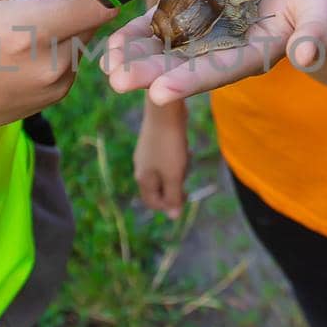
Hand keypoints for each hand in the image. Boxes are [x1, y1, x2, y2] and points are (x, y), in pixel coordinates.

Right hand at [0, 0, 115, 128]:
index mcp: (31, 30)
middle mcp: (54, 62)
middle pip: (94, 14)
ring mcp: (58, 84)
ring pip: (85, 34)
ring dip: (63, 20)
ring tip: (15, 23)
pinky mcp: (56, 96)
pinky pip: (72, 56)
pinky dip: (55, 43)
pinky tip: (18, 46)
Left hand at [102, 0, 326, 106]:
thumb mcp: (320, 10)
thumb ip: (316, 32)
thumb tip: (309, 56)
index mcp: (250, 55)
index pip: (218, 71)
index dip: (190, 81)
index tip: (161, 92)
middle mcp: (220, 50)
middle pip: (181, 65)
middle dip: (149, 74)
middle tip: (119, 82)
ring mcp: (200, 31)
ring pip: (162, 48)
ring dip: (134, 58)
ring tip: (107, 68)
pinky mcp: (187, 9)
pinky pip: (156, 24)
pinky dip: (134, 35)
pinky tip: (109, 47)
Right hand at [135, 100, 188, 219]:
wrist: (165, 110)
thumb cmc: (170, 145)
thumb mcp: (174, 175)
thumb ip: (173, 196)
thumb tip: (173, 217)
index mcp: (143, 178)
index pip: (153, 202)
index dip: (169, 205)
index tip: (185, 195)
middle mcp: (141, 166)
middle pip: (158, 188)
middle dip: (174, 186)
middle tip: (186, 176)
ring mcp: (145, 153)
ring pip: (162, 173)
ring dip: (177, 171)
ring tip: (186, 158)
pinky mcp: (153, 141)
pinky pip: (165, 159)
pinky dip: (175, 158)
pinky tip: (184, 147)